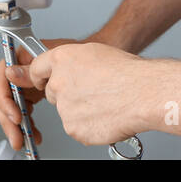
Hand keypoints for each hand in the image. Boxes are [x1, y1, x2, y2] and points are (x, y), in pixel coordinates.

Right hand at [0, 37, 83, 150]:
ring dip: (16, 126)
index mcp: (19, 58)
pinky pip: (23, 112)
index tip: (16, 116)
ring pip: (11, 108)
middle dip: (8, 120)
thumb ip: (33, 67)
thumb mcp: (53, 57)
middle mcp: (19, 71)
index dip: (4, 98)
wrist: (88, 61)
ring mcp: (24, 84)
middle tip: (17, 136)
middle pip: (4, 97)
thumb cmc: (73, 52)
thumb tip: (11, 73)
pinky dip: (27, 125)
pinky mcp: (31, 95)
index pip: (0, 78)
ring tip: (24, 140)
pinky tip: (34, 133)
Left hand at [26, 43, 148, 147]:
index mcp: (62, 59)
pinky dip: (89, 125)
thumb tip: (66, 69)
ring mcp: (64, 108)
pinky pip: (77, 128)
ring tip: (104, 103)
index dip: (40, 76)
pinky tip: (105, 115)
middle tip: (90, 93)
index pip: (37, 69)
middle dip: (66, 95)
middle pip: (52, 93)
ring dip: (80, 111)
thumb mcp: (94, 53)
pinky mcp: (73, 128)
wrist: (143, 93)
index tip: (41, 81)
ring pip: (67, 112)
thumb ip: (71, 62)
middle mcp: (58, 83)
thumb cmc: (127, 72)